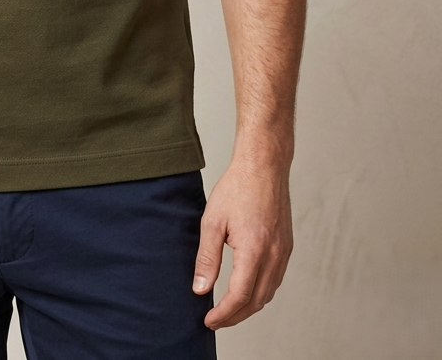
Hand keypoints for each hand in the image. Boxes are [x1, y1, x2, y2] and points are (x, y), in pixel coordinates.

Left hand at [192, 157, 292, 328]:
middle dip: (235, 316)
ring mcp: (284, 252)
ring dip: (249, 306)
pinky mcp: (287, 246)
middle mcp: (274, 255)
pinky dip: (261, 291)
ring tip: (228, 308)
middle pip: (256, 301)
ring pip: (269, 293)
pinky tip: (247, 288)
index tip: (209, 320)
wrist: (263, 166)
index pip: (239, 297)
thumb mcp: (212, 221)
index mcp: (254, 250)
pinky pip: (276, 279)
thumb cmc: (238, 187)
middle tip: (216, 320)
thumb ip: (207, 258)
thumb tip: (201, 289)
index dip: (223, 314)